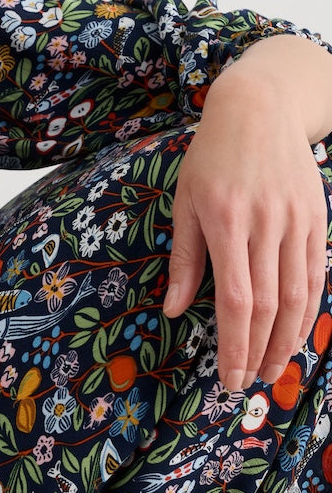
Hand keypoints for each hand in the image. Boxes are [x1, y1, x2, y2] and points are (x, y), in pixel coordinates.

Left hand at [163, 65, 327, 392]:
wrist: (258, 110)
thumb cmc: (211, 158)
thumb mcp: (185, 202)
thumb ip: (183, 259)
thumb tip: (174, 311)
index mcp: (225, 220)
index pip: (234, 299)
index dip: (233, 345)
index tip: (226, 377)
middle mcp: (265, 224)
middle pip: (267, 305)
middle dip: (256, 352)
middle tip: (244, 382)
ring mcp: (296, 222)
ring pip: (298, 296)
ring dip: (285, 341)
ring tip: (269, 370)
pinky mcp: (317, 219)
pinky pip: (316, 276)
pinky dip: (308, 311)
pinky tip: (295, 335)